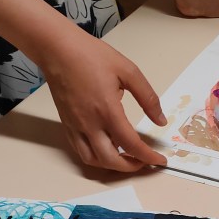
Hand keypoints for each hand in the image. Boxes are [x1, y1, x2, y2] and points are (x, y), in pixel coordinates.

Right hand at [39, 29, 167, 172]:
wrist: (58, 50)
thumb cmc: (91, 56)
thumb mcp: (128, 71)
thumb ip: (147, 98)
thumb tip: (160, 120)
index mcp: (107, 110)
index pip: (131, 144)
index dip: (148, 157)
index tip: (159, 160)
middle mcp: (90, 123)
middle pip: (110, 161)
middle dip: (130, 167)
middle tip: (144, 163)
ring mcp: (76, 126)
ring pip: (92, 160)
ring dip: (111, 166)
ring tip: (126, 158)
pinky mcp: (67, 124)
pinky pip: (80, 150)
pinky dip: (95, 157)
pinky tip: (107, 148)